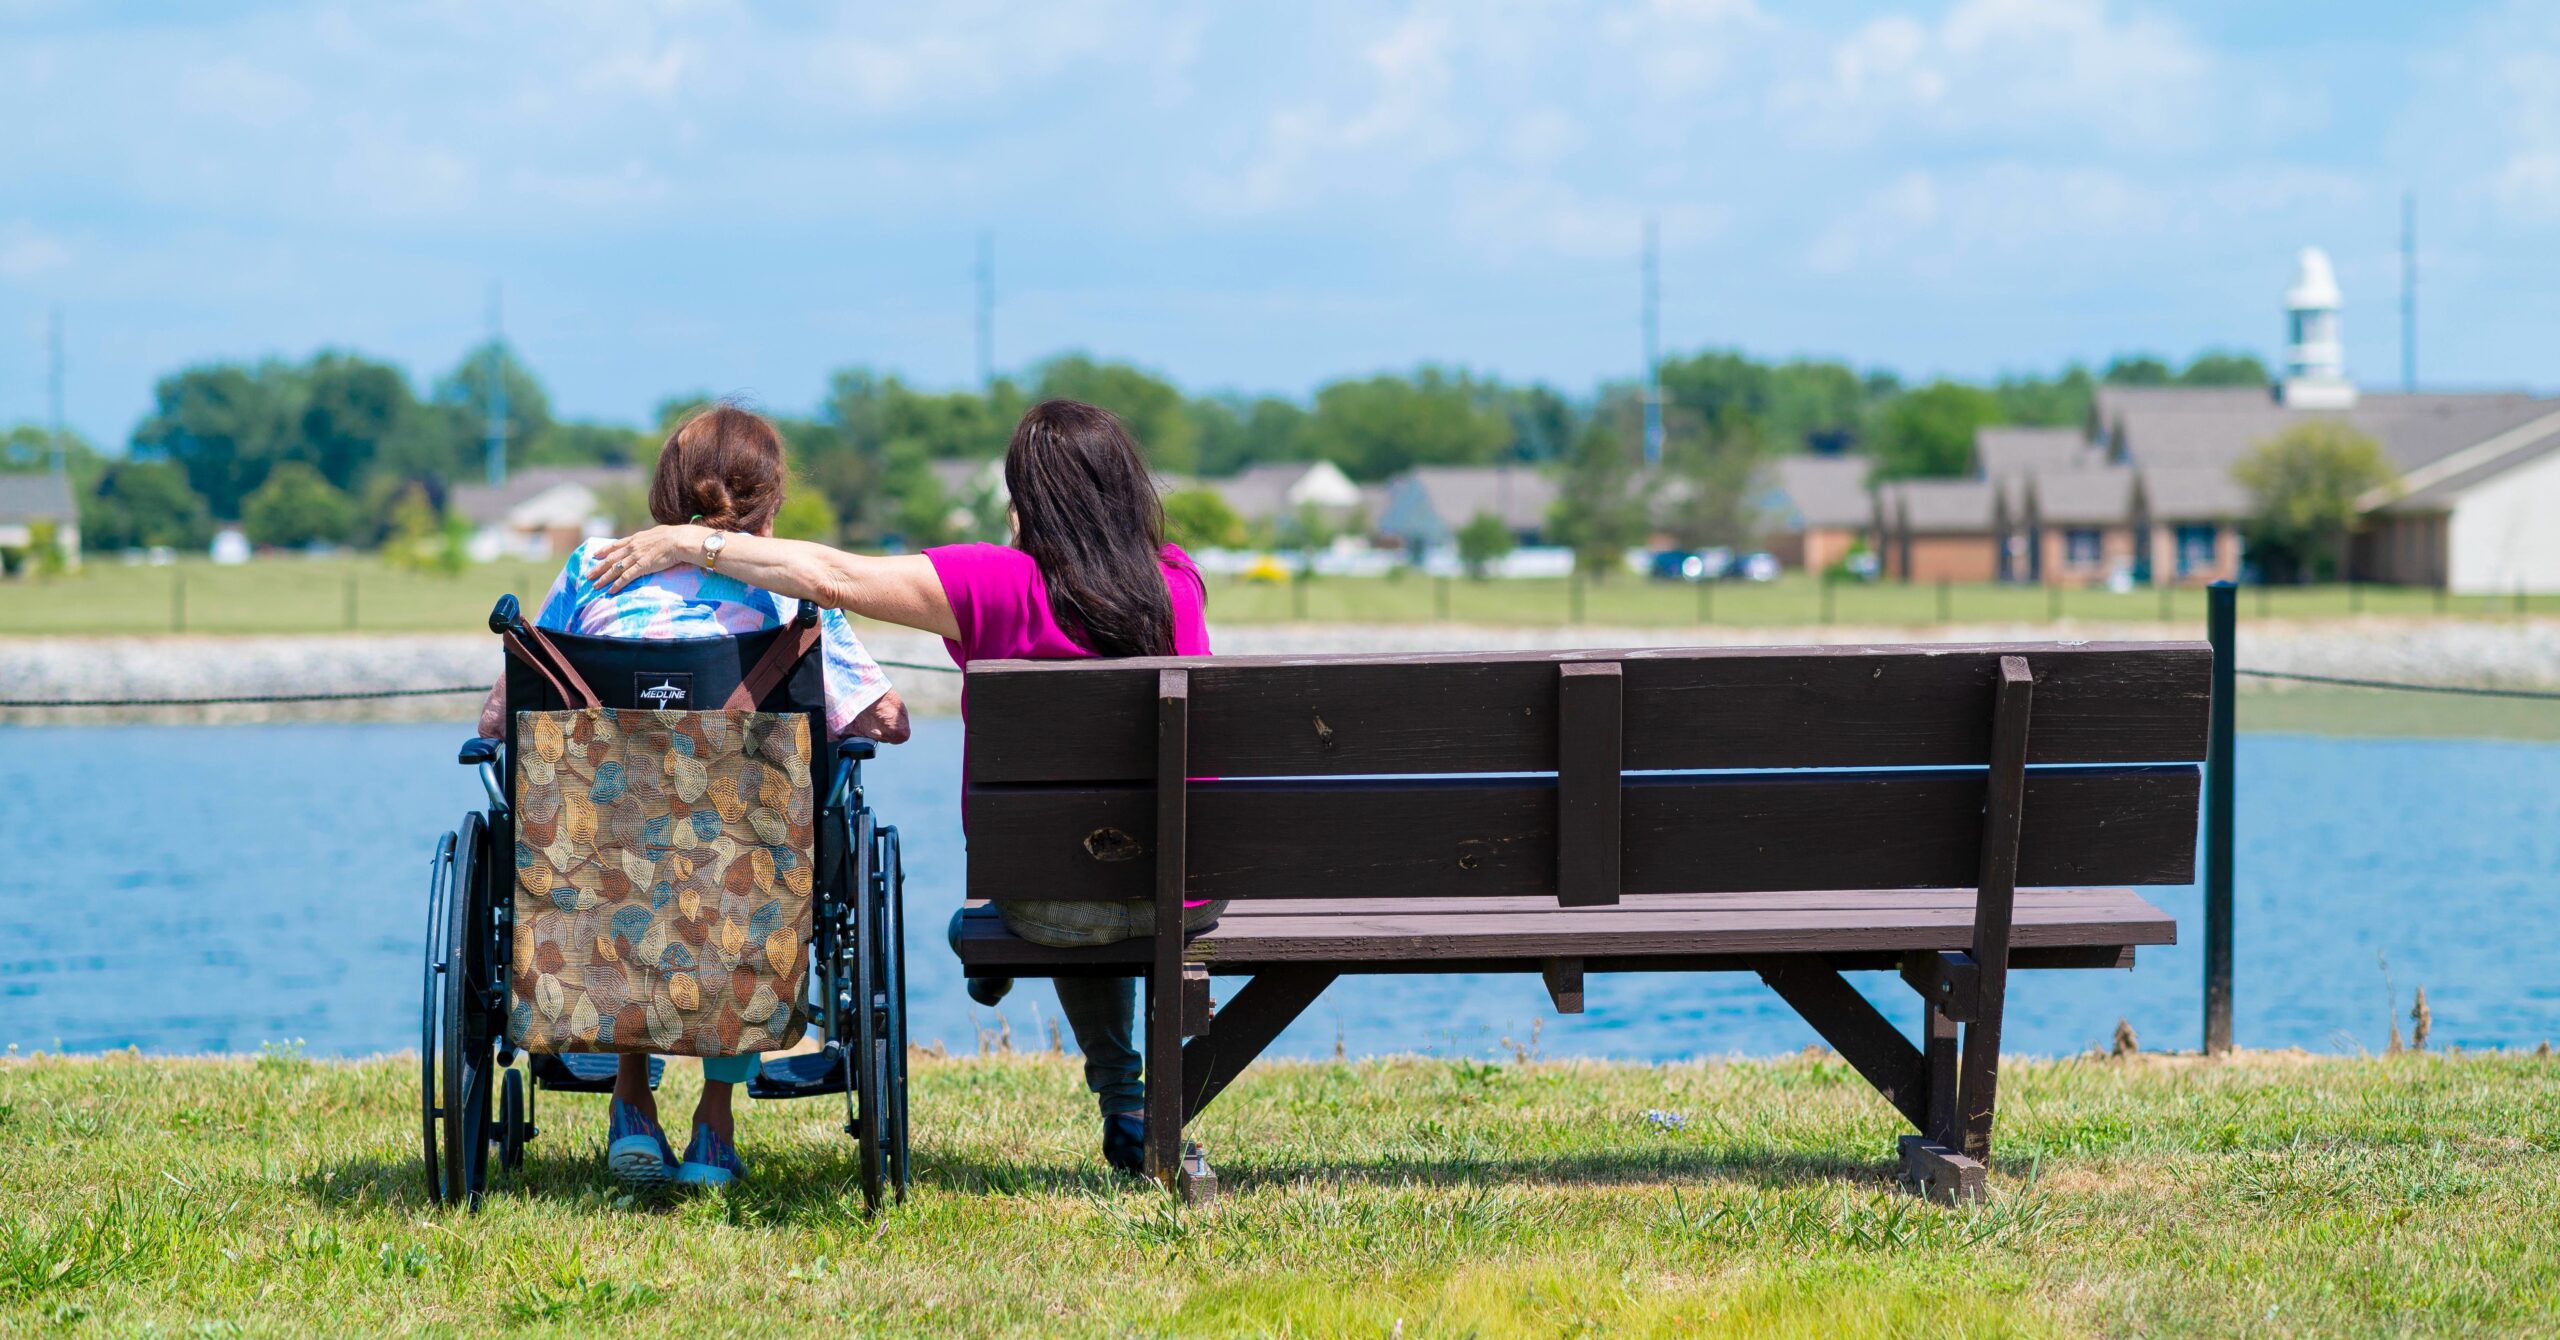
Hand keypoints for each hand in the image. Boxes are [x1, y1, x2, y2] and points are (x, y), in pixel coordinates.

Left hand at [590, 524, 706, 592]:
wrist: (678, 540)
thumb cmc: (673, 536)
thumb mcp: (658, 533)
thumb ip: (651, 538)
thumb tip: (654, 538)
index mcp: (636, 539)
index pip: (616, 545)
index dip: (604, 550)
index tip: (596, 554)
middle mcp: (632, 547)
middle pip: (611, 559)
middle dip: (598, 567)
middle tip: (589, 575)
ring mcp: (635, 557)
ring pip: (615, 569)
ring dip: (604, 578)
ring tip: (595, 585)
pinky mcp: (641, 567)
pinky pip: (626, 577)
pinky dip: (617, 584)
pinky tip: (610, 590)